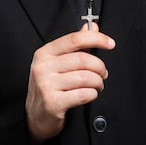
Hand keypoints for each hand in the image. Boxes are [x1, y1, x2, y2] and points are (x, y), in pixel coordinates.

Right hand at [25, 23, 114, 144]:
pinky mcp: (53, 102)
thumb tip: (90, 27)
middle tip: (103, 74)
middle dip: (100, 67)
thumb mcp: (57, 63)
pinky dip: (92, 94)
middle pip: (83, 59)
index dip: (96, 39)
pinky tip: (90, 94)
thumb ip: (74, 45)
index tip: (110, 43)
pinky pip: (83, 94)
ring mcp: (46, 85)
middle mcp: (43, 67)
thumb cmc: (49, 87)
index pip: (74, 39)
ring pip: (86, 77)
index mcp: (45, 53)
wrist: (35, 117)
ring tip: (97, 85)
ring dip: (98, 82)